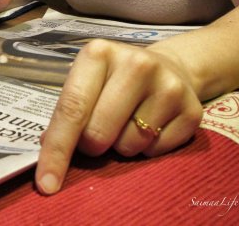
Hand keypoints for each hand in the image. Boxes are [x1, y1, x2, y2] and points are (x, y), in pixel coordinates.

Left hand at [35, 39, 202, 194]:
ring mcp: (168, 85)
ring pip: (128, 146)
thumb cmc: (114, 79)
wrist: (170, 67)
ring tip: (128, 121)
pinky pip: (155, 153)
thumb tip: (48, 152)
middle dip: (91, 146)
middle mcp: (136, 64)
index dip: (57, 150)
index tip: (46, 184)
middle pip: (98, 133)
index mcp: (99, 53)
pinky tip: (152, 124)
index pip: (72, 109)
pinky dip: (147, 149)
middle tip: (97, 132)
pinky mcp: (192, 110)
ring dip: (120, 146)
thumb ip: (68, 112)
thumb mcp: (87, 82)